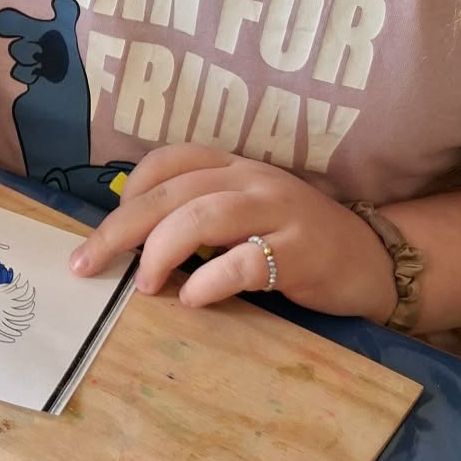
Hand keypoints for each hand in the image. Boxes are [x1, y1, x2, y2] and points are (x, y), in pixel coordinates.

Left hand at [68, 145, 395, 320]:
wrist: (372, 262)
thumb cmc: (296, 244)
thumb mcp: (245, 217)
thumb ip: (198, 219)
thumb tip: (130, 246)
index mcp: (234, 168)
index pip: (168, 161)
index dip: (127, 194)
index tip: (102, 235)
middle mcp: (253, 180)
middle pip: (172, 193)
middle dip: (120, 229)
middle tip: (88, 265)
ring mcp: (280, 211)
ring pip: (203, 216)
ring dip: (161, 251)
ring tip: (144, 285)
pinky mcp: (302, 252)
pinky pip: (244, 261)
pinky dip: (209, 280)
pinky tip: (192, 299)